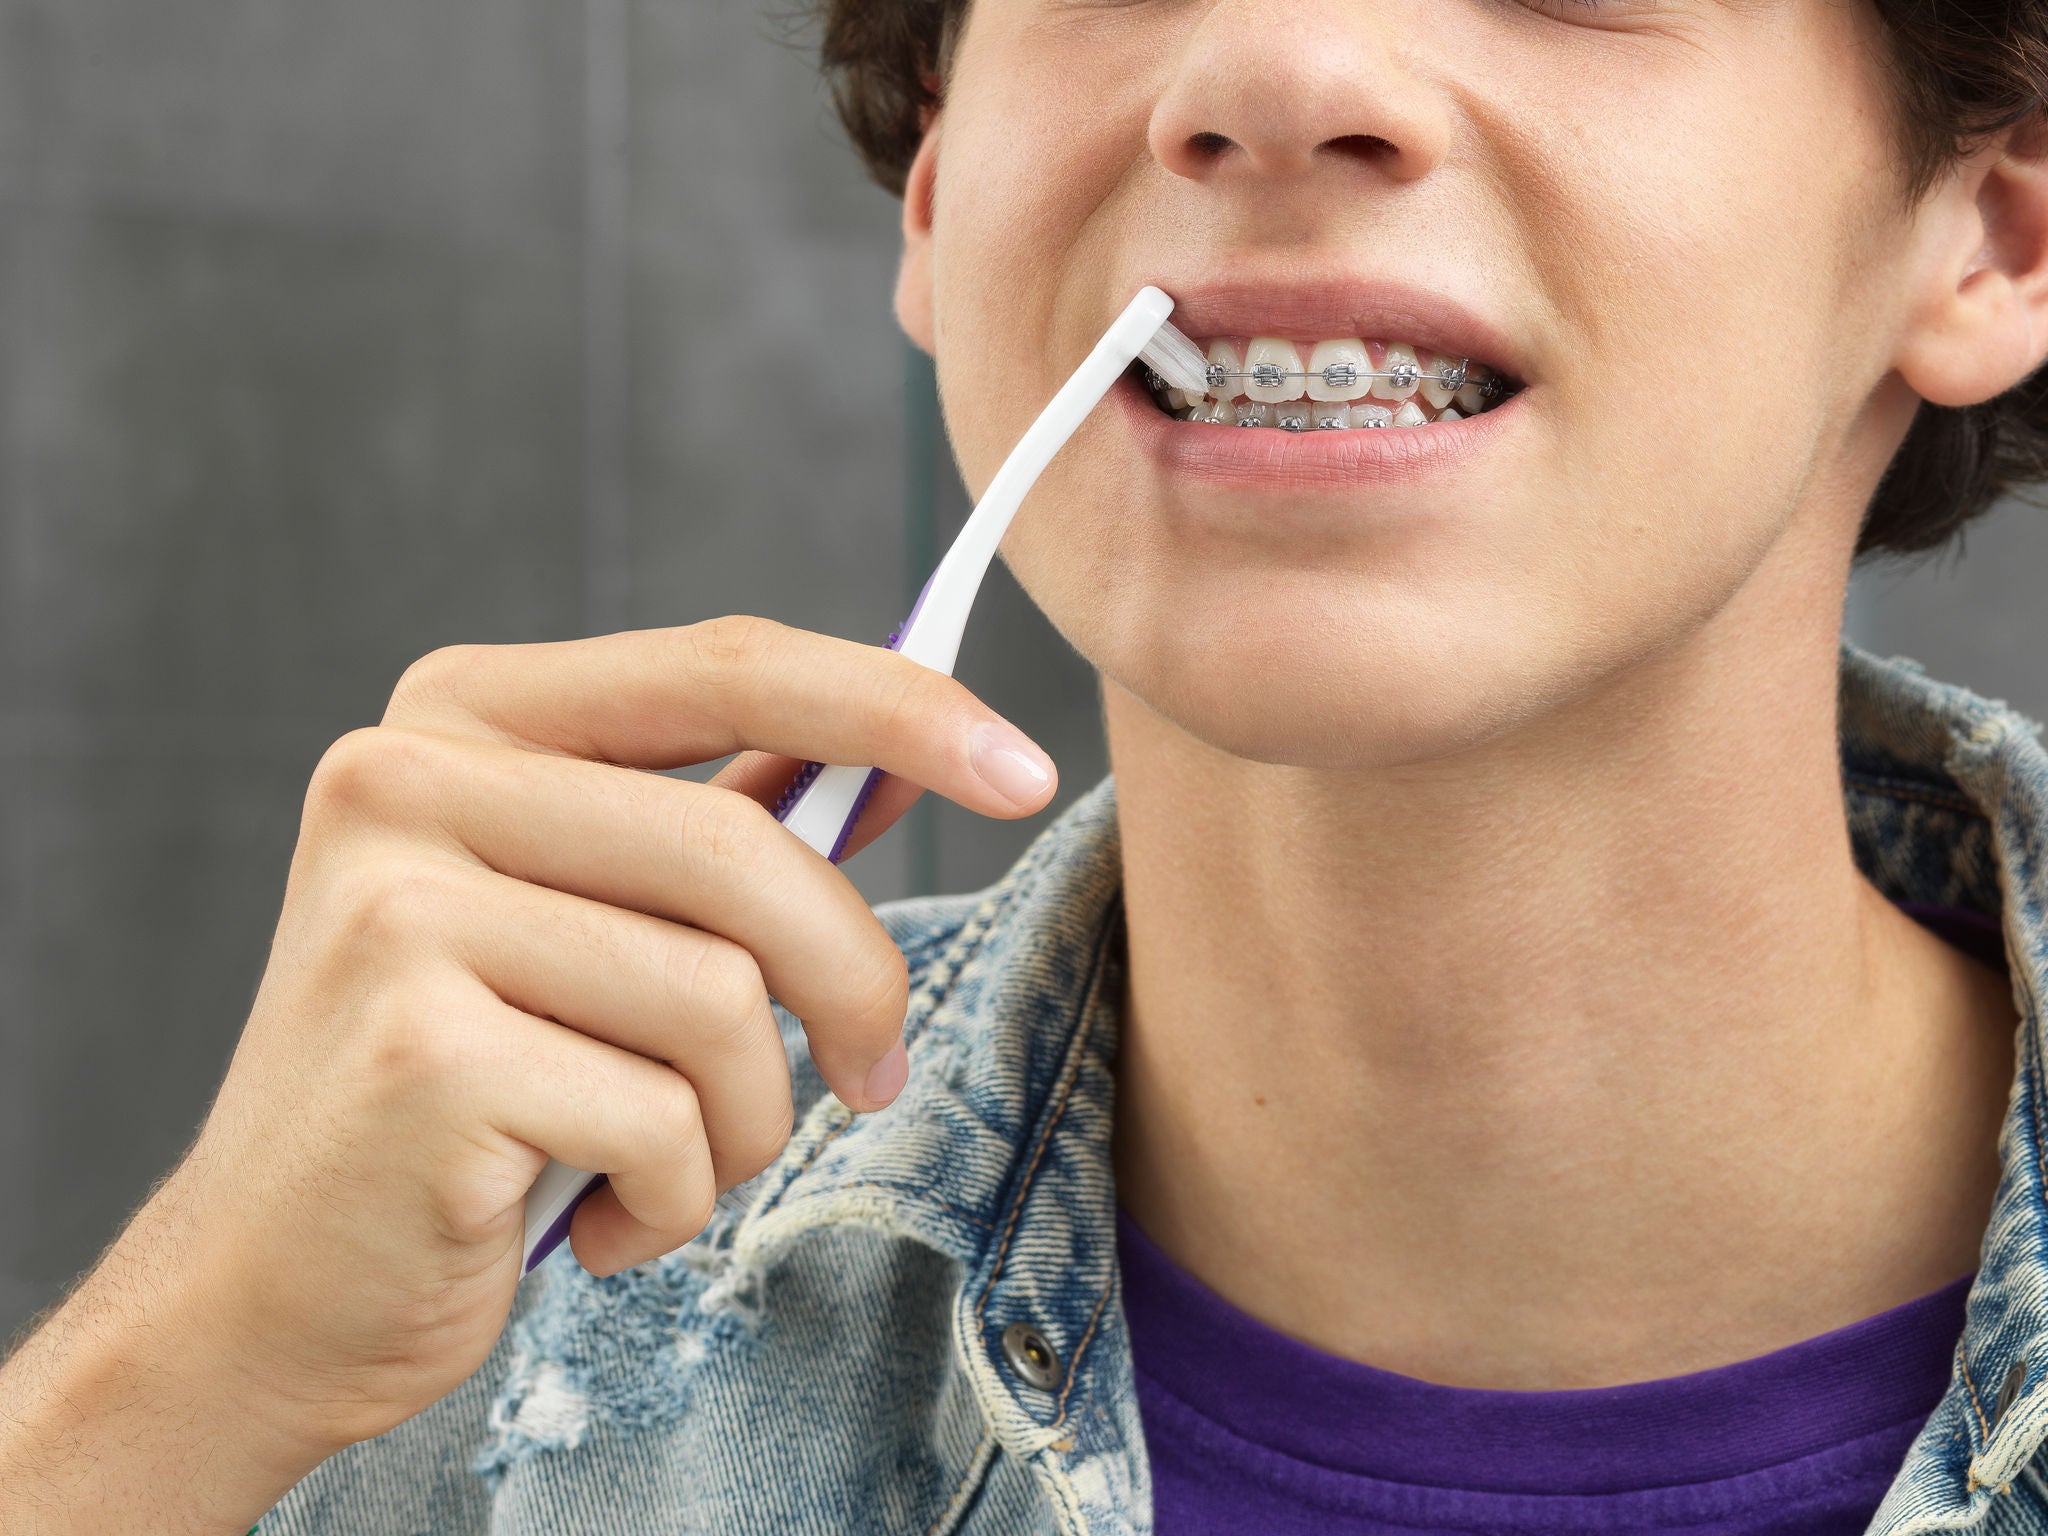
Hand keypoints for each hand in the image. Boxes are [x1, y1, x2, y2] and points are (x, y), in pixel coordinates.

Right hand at [0, 617, 1055, 1531]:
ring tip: (662, 1160)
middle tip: (871, 1077)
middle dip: (853, 987)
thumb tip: (886, 761)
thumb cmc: (460, 1094)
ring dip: (745, 1120)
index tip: (1023, 767)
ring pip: (723, 999)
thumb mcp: (576, 924)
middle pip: (749, 852)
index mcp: (462, 716)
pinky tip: (590, 1214)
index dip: (899, 706)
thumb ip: (711, 830)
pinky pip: (666, 1120)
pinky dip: (674, 1197)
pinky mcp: (418, 1053)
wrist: (266, 1285)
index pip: (727, 664)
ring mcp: (398, 913)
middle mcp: (408, 780)